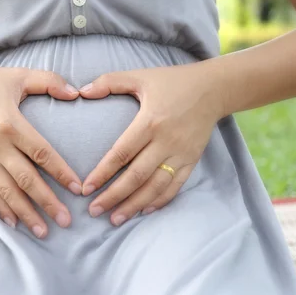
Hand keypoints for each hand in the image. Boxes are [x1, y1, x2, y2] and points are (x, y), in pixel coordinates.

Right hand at [0, 66, 82, 237]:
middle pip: (26, 179)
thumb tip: (75, 92)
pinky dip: (1, 208)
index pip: (41, 153)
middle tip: (66, 220)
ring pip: (7, 191)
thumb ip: (49, 81)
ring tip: (43, 231)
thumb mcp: (19, 75)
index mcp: (10, 123)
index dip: (60, 172)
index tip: (77, 188)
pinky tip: (14, 223)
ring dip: (26, 213)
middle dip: (47, 201)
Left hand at [79, 63, 223, 225]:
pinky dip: (160, 201)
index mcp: (150, 121)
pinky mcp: (192, 160)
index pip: (122, 153)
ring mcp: (181, 153)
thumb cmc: (173, 81)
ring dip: (134, 204)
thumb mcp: (140, 75)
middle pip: (137, 176)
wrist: (214, 88)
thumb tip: (81, 91)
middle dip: (114, 196)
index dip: (103, 173)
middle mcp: (166, 141)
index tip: (86, 188)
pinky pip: (176, 186)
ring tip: (115, 218)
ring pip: (156, 186)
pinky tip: (143, 210)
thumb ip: (109, 82)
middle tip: (94, 210)